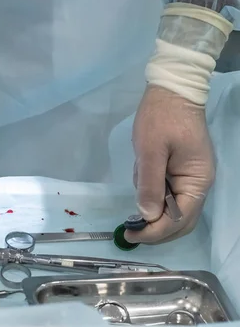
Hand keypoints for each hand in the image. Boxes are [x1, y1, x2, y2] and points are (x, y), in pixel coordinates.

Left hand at [124, 85, 214, 243]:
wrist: (170, 91)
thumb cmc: (161, 118)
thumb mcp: (151, 151)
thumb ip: (150, 184)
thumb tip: (147, 216)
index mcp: (197, 180)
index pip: (180, 218)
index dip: (156, 231)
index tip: (131, 235)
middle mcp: (197, 185)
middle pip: (180, 221)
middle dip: (155, 231)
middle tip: (129, 234)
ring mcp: (188, 179)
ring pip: (173, 212)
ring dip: (152, 215)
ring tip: (132, 209)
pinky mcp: (178, 174)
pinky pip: (166, 196)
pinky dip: (151, 198)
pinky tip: (139, 184)